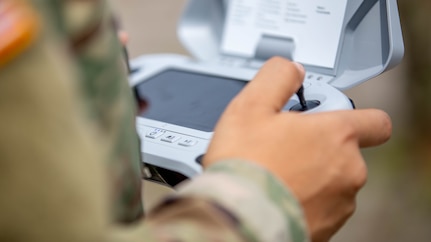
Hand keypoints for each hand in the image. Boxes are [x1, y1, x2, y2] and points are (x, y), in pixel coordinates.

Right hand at [203, 57, 391, 241]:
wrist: (238, 220)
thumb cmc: (245, 165)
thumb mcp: (251, 106)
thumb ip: (278, 77)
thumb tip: (292, 69)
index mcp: (337, 136)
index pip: (375, 121)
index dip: (355, 116)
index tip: (326, 117)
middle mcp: (348, 170)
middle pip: (343, 150)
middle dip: (316, 144)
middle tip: (282, 145)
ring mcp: (340, 203)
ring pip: (331, 179)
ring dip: (310, 172)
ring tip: (275, 173)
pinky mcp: (327, 227)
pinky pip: (320, 205)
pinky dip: (304, 198)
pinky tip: (277, 194)